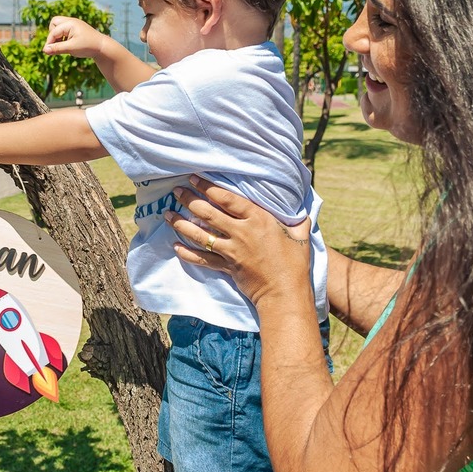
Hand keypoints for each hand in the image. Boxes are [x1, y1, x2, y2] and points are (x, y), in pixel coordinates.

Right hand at [43, 16, 104, 58]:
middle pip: (54, 22)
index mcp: (70, 23)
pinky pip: (64, 29)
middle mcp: (71, 21)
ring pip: (59, 25)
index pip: (53, 32)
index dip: (49, 42)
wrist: (102, 47)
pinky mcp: (76, 29)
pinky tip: (67, 45)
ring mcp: (74, 24)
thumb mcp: (71, 48)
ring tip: (63, 46)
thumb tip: (44, 50)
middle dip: (52, 34)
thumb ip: (57, 48)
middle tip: (57, 44)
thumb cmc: (88, 47)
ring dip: (57, 35)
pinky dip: (63, 36)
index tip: (48, 52)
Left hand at [165, 176, 313, 307]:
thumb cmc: (295, 264)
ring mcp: (232, 251)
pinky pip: (202, 259)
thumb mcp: (300, 237)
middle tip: (176, 192)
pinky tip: (176, 247)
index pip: (228, 198)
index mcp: (258, 219)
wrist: (285, 293)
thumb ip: (299, 221)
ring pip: (200, 235)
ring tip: (168, 214)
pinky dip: (187, 254)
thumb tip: (304, 210)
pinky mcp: (226, 267)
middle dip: (189, 200)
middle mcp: (241, 233)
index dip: (208, 187)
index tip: (194, 178)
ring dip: (182, 224)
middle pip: (209, 213)